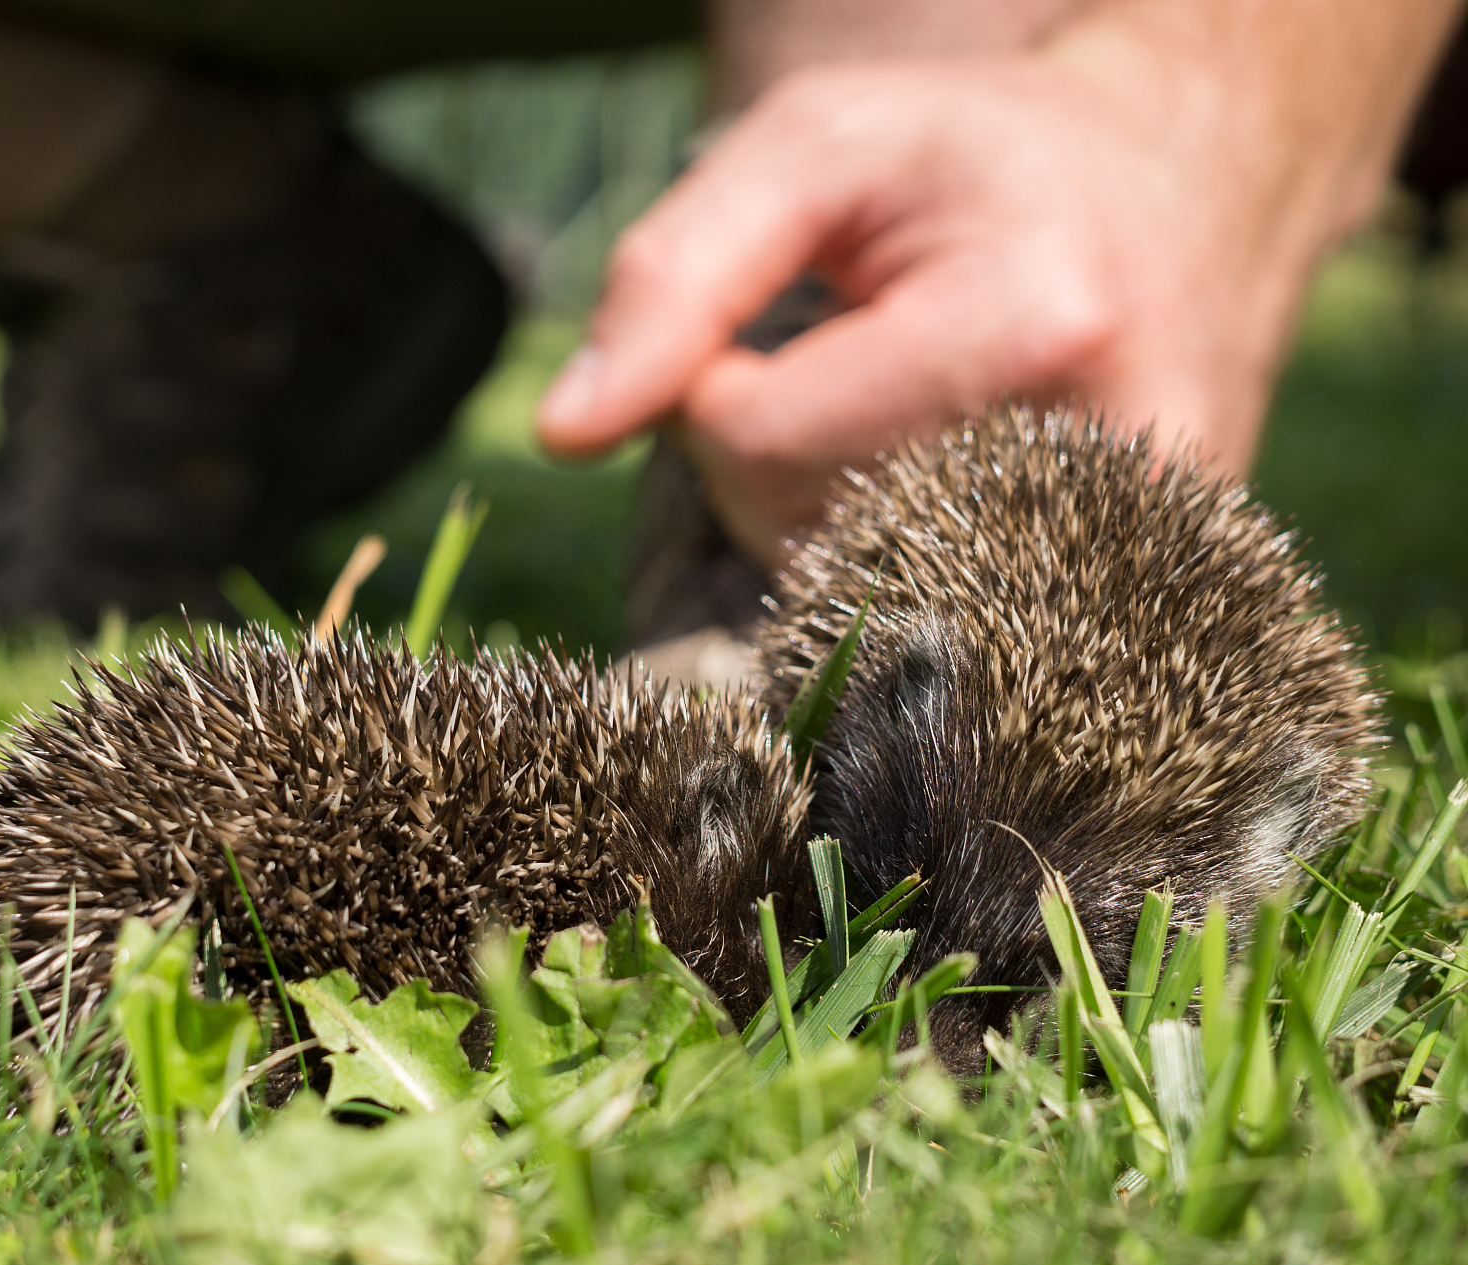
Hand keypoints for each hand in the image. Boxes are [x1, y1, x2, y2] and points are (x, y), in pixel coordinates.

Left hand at [537, 2, 1448, 563]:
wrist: (1187, 188)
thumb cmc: (977, 159)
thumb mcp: (813, 150)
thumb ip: (671, 276)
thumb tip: (560, 436)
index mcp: (1029, 327)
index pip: (757, 445)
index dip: (718, 387)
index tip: (782, 326)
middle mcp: (1109, 465)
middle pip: (807, 538)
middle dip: (776, 458)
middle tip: (854, 359)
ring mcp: (1137, 556)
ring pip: (865, 601)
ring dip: (835, 514)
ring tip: (910, 407)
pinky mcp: (1144, 606)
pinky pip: (939, 632)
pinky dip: (902, 560)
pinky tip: (949, 476)